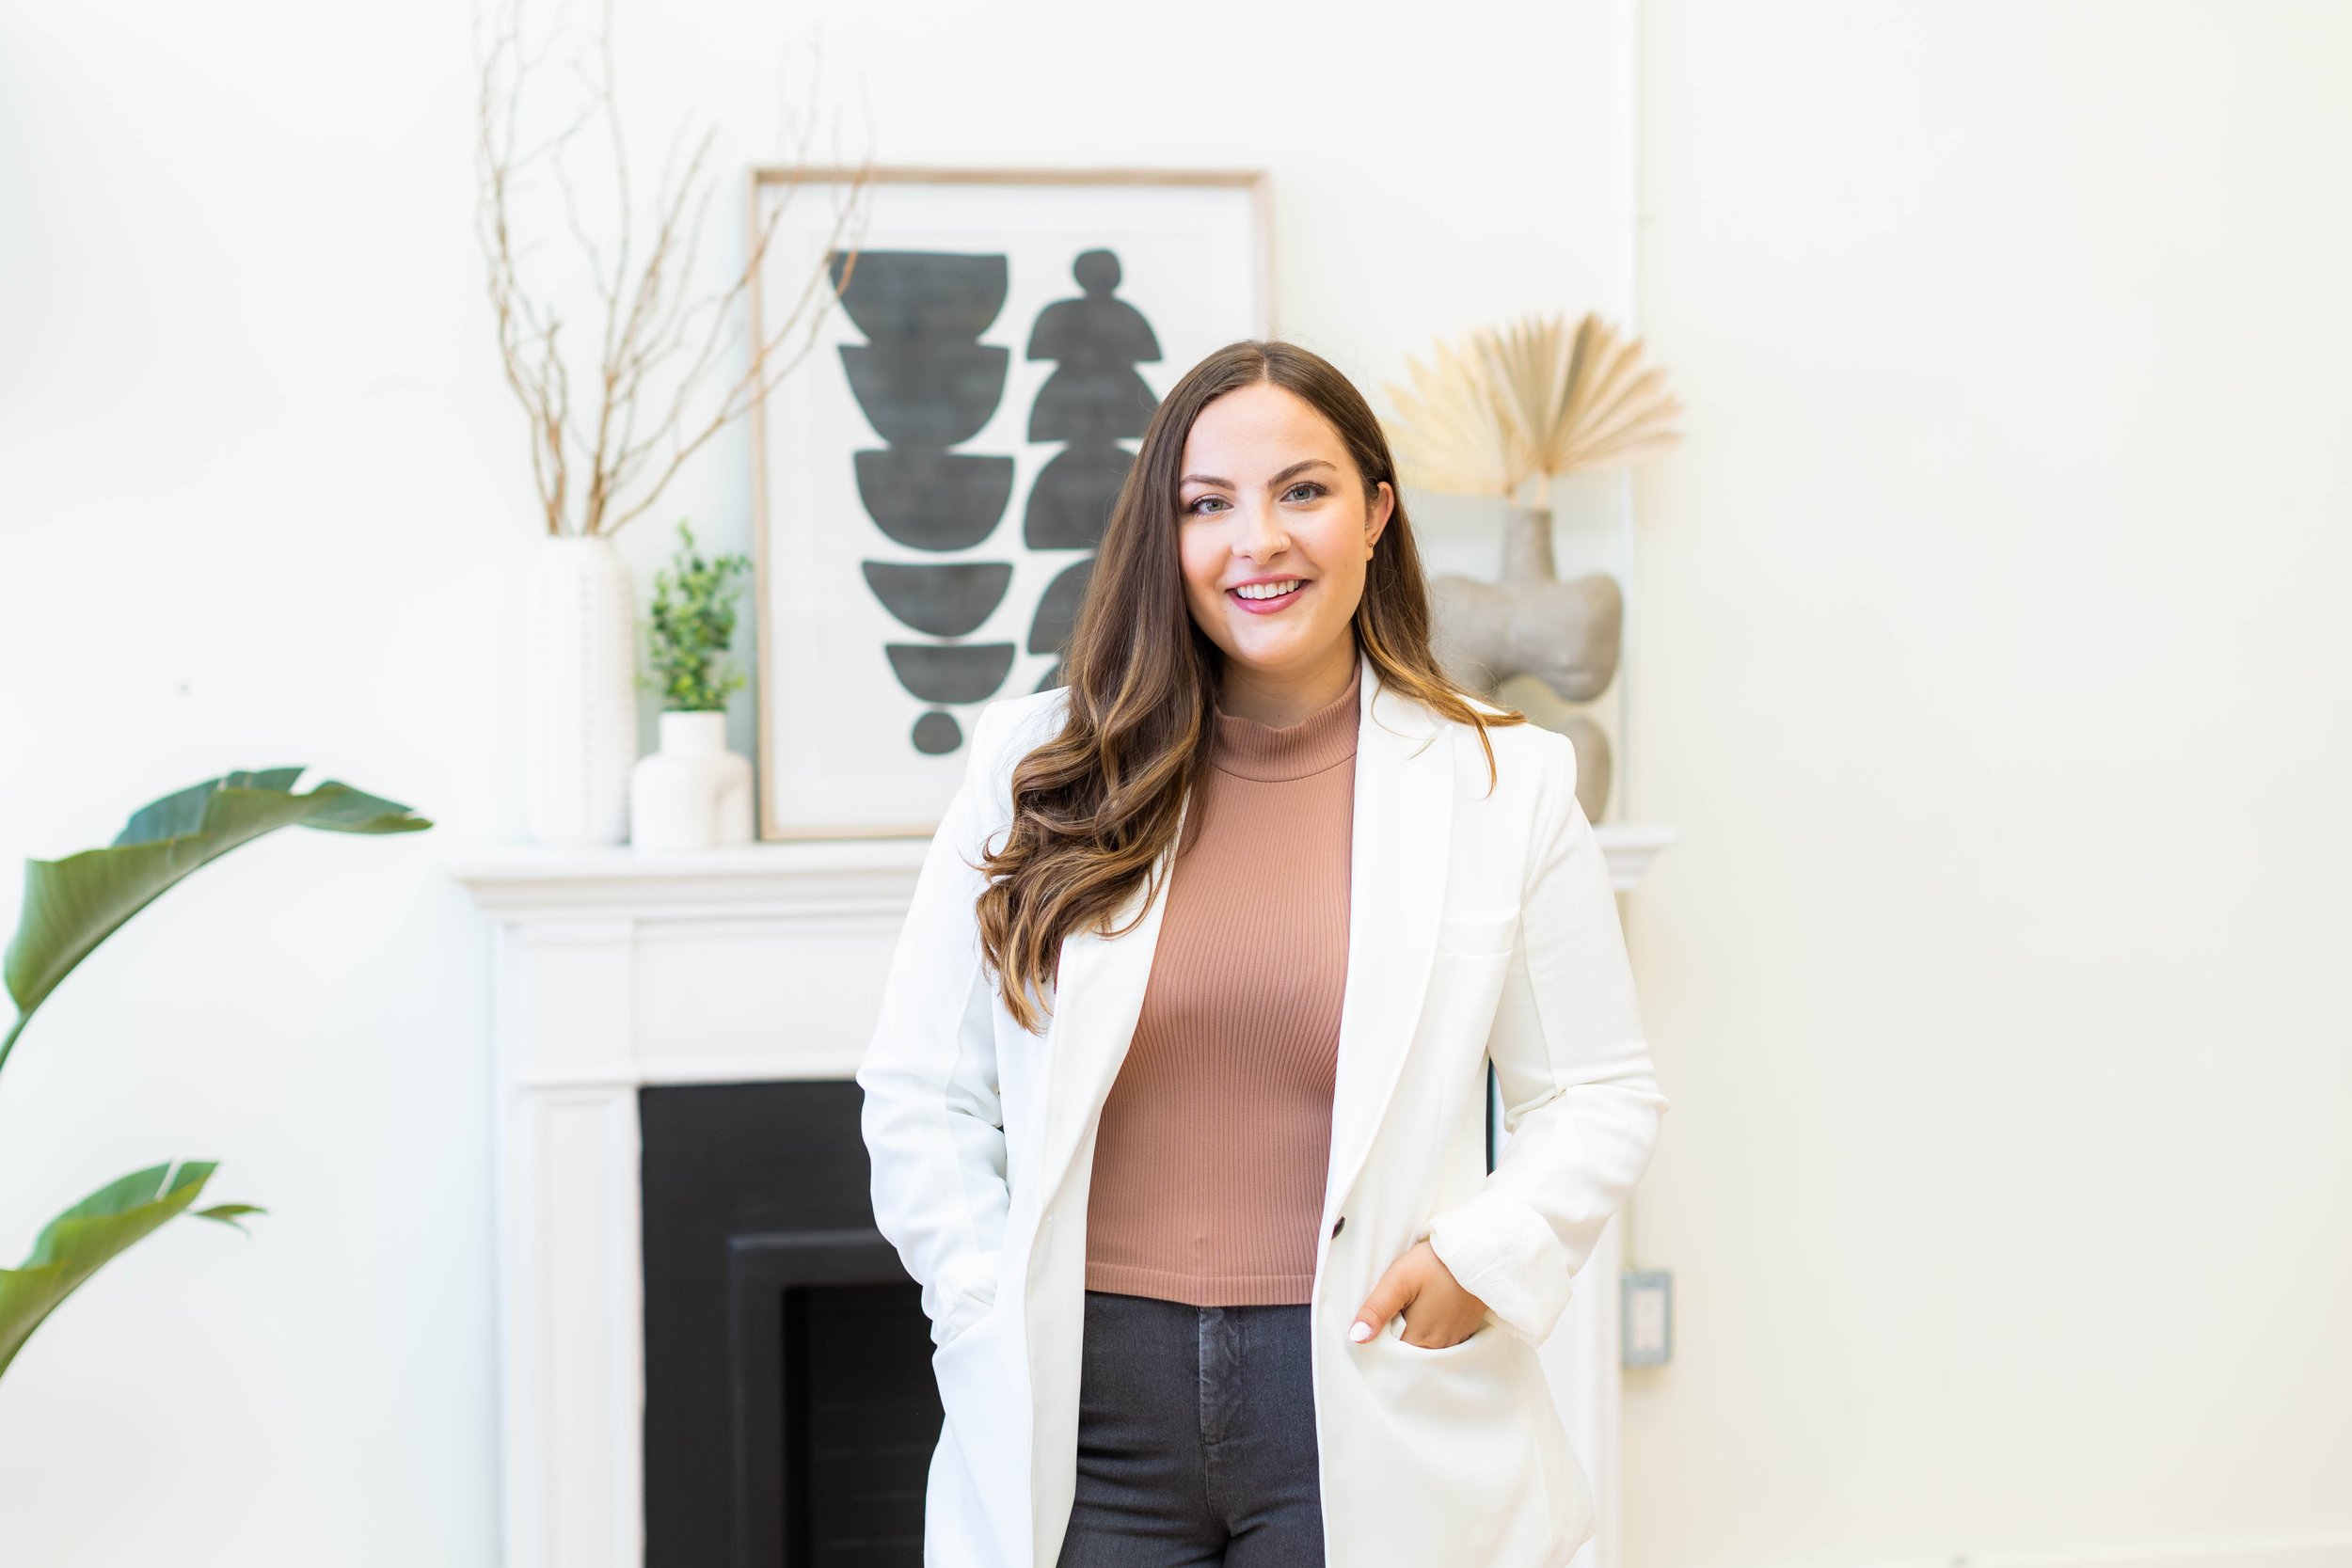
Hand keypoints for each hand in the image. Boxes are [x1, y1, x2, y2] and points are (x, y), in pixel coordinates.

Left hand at [1350, 1240, 1489, 1348]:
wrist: (1476, 1252)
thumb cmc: (1435, 1263)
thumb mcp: (1399, 1280)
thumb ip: (1377, 1309)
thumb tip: (1357, 1338)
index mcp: (1420, 1340)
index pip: (1392, 1357)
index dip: (1379, 1345)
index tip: (1373, 1328)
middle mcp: (1439, 1347)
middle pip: (1409, 1354)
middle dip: (1395, 1342)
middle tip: (1389, 1316)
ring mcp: (1455, 1339)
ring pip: (1425, 1348)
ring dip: (1413, 1337)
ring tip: (1406, 1313)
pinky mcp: (1465, 1328)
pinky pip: (1442, 1340)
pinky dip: (1431, 1332)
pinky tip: (1425, 1313)